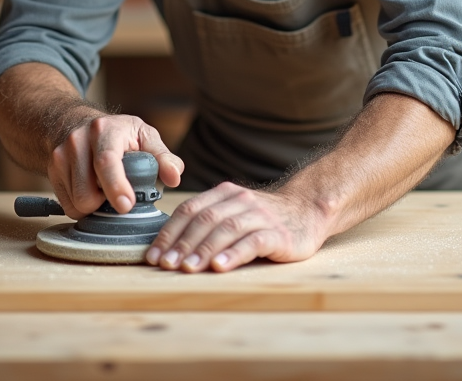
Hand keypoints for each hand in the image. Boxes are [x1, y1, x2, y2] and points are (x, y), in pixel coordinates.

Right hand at [48, 113, 183, 219]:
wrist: (75, 123)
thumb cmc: (116, 134)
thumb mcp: (144, 136)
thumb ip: (162, 157)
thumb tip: (174, 177)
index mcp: (104, 130)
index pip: (106, 161)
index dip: (116, 186)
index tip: (127, 205)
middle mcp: (77, 140)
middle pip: (87, 192)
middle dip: (106, 203)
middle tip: (119, 194)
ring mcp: (60, 155)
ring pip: (76, 202)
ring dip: (94, 205)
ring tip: (104, 190)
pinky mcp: (51, 170)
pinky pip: (67, 205)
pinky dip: (82, 206)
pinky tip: (91, 190)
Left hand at [145, 182, 325, 272]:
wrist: (308, 210)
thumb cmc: (263, 218)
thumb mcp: (234, 212)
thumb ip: (207, 222)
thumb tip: (168, 248)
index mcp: (225, 194)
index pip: (190, 209)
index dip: (169, 232)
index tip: (154, 255)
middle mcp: (241, 201)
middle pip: (205, 219)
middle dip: (182, 243)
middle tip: (166, 265)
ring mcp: (261, 216)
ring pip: (227, 229)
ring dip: (204, 249)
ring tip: (187, 268)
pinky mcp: (278, 234)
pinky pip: (253, 242)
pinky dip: (234, 254)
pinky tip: (220, 267)